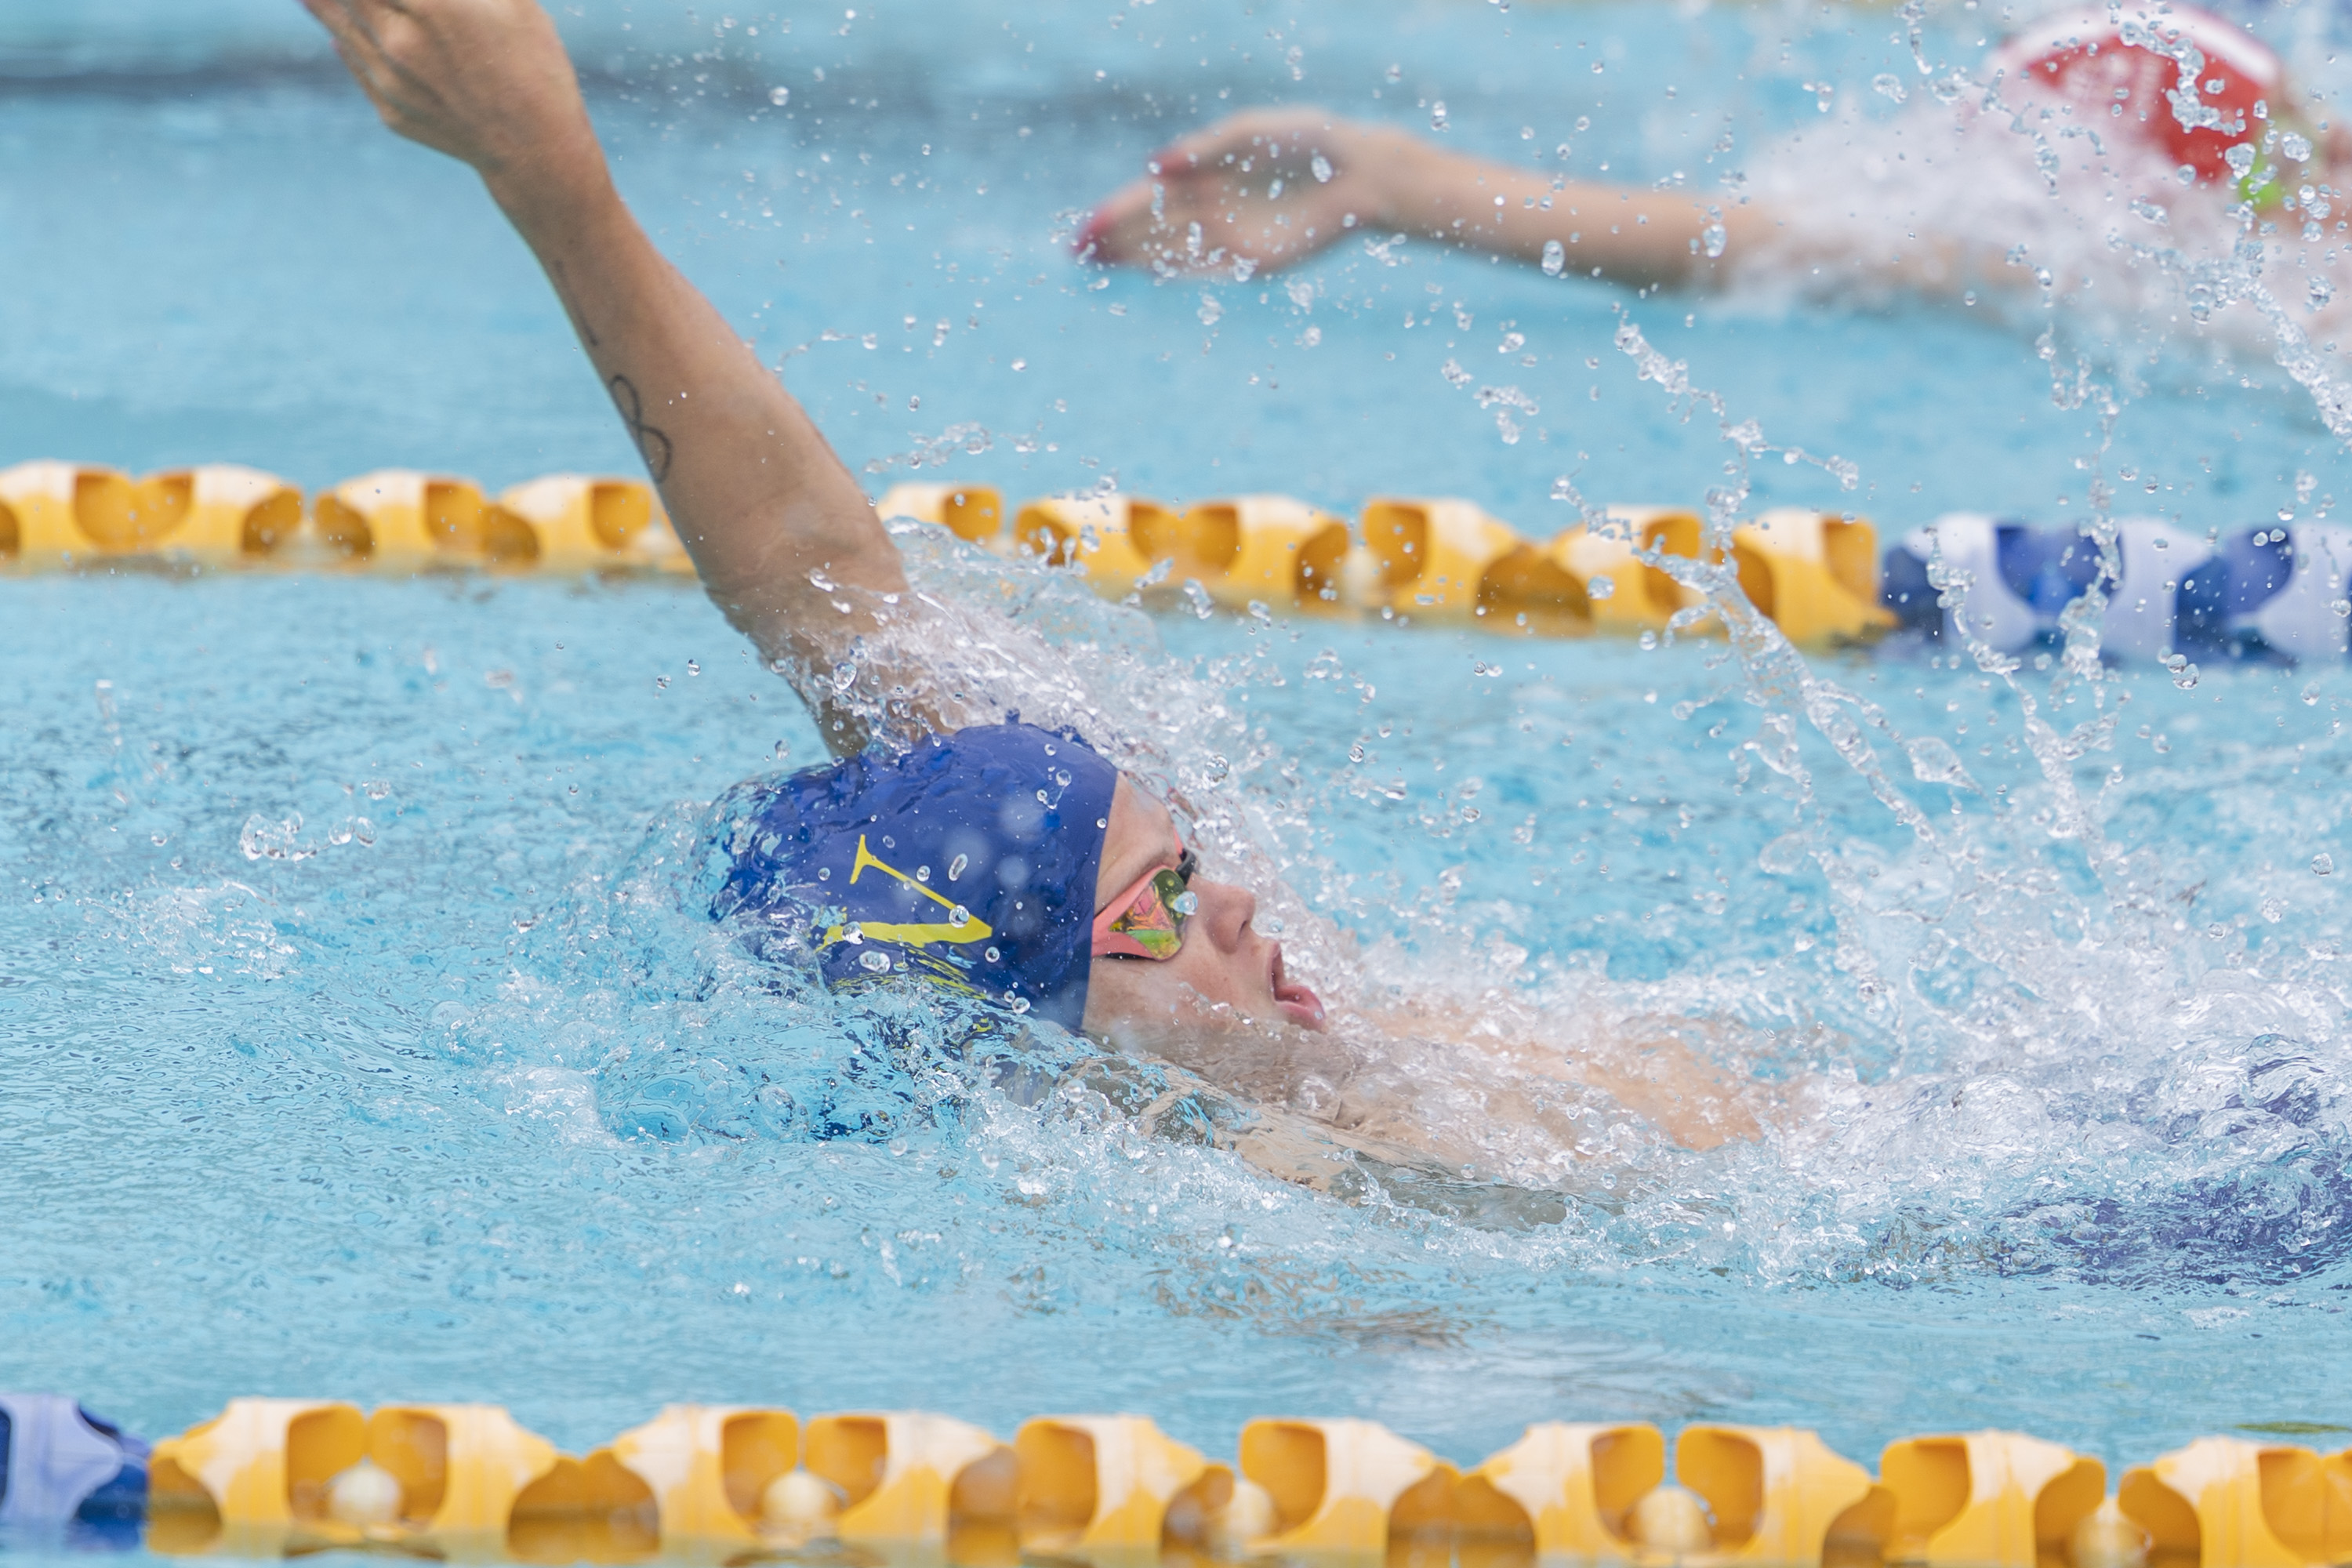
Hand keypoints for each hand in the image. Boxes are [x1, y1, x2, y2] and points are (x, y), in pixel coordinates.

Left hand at [299, 0, 606, 212]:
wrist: (536, 152)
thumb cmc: (536, 65)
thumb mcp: (514, 2)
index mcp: (433, 5)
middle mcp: (399, 39)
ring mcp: (390, 79)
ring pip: (338, 23)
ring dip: (319, 0)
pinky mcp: (389, 110)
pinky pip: (354, 62)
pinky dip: (342, 38)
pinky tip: (333, 29)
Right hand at [1077, 108, 1400, 274]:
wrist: (1357, 173)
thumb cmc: (1306, 141)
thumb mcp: (1248, 132)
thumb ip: (1202, 148)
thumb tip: (1156, 168)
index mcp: (1208, 174)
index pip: (1150, 198)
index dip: (1115, 212)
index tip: (1086, 227)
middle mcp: (1214, 209)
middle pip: (1152, 229)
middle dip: (1114, 239)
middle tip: (1077, 252)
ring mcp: (1231, 238)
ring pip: (1172, 252)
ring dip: (1134, 259)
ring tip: (1096, 264)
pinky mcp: (1254, 261)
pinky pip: (1205, 269)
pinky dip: (1175, 270)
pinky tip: (1144, 271)